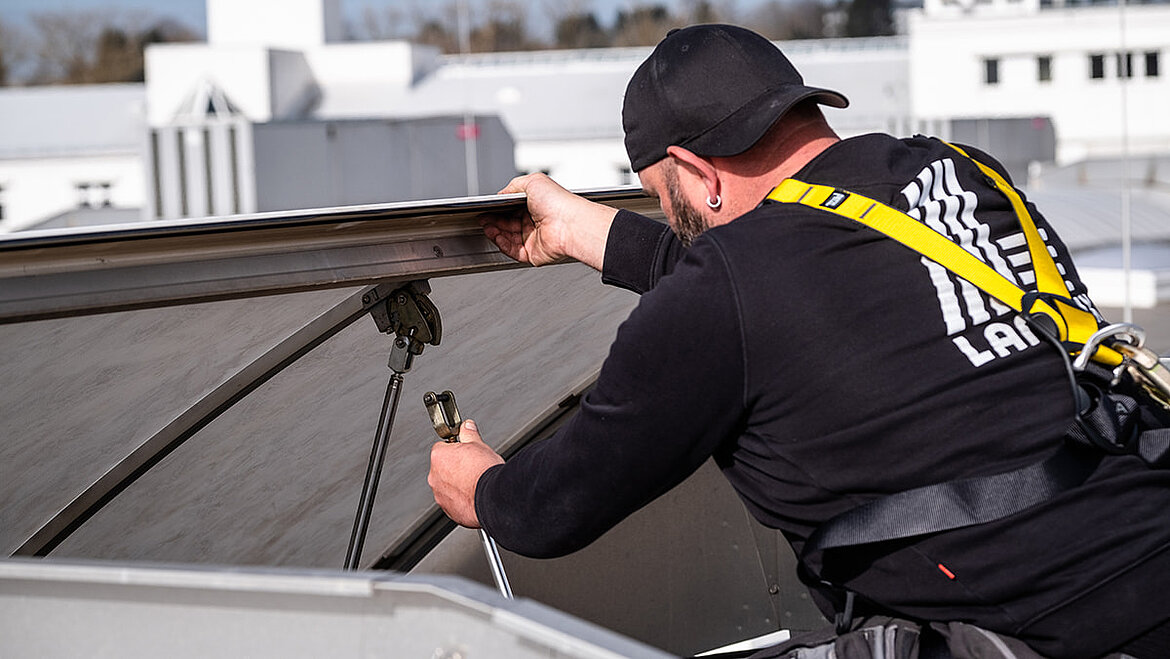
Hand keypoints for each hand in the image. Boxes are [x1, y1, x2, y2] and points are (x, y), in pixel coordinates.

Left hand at [428, 419, 503, 527]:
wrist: (493, 497)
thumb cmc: (485, 473)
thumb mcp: (479, 445)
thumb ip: (469, 434)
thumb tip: (467, 426)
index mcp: (439, 457)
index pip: (442, 448)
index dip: (456, 449)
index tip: (465, 452)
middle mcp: (435, 477)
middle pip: (443, 468)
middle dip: (456, 468)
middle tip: (473, 468)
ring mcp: (440, 495)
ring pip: (447, 486)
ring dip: (458, 484)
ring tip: (475, 482)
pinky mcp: (449, 510)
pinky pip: (453, 501)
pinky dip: (461, 499)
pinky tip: (474, 494)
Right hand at [481, 173, 616, 270]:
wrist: (570, 224)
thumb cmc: (559, 202)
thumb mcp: (533, 182)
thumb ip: (513, 187)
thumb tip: (501, 194)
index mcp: (536, 205)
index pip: (511, 209)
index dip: (497, 209)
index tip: (486, 208)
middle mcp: (535, 222)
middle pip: (507, 224)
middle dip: (493, 221)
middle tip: (483, 217)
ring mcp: (534, 238)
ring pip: (507, 238)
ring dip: (495, 232)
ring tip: (487, 226)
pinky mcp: (533, 253)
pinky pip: (513, 251)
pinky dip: (502, 244)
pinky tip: (496, 236)